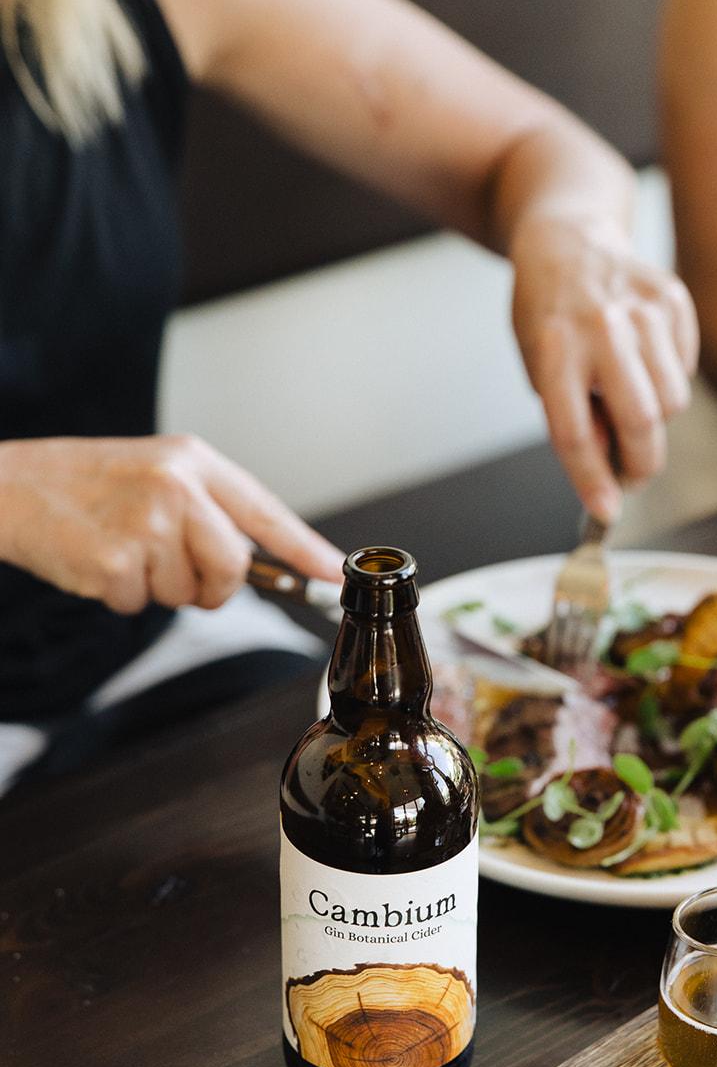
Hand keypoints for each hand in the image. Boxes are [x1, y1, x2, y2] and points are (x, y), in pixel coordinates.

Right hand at [0, 434, 343, 614]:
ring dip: (157, 588)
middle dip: (211, 585)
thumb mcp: (158, 473)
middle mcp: (177, 487)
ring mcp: (146, 523)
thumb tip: (262, 563)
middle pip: (234, 567)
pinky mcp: (115, 560)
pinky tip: (98, 560)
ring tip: (122, 549)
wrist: (11, 487)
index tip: (334, 575)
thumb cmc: (87, 485)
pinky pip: (142, 605)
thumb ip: (210, 509)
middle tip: (170, 565)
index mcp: (194, 461)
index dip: (305, 549)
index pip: (266, 513)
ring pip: (188, 593)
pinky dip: (120, 596)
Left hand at [510, 216, 698, 520]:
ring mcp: (642, 309)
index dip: (592, 479)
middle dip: (641, 463)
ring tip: (627, 398)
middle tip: (630, 475)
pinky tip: (641, 360)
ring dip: (655, 419)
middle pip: (642, 420)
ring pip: (674, 401)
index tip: (606, 512)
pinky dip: (667, 379)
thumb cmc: (549, 316)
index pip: (576, 431)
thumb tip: (611, 466)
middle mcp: (600, 326)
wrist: (569, 241)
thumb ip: (573, 415)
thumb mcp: (539, 368)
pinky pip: (686, 368)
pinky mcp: (673, 298)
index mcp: (554, 348)